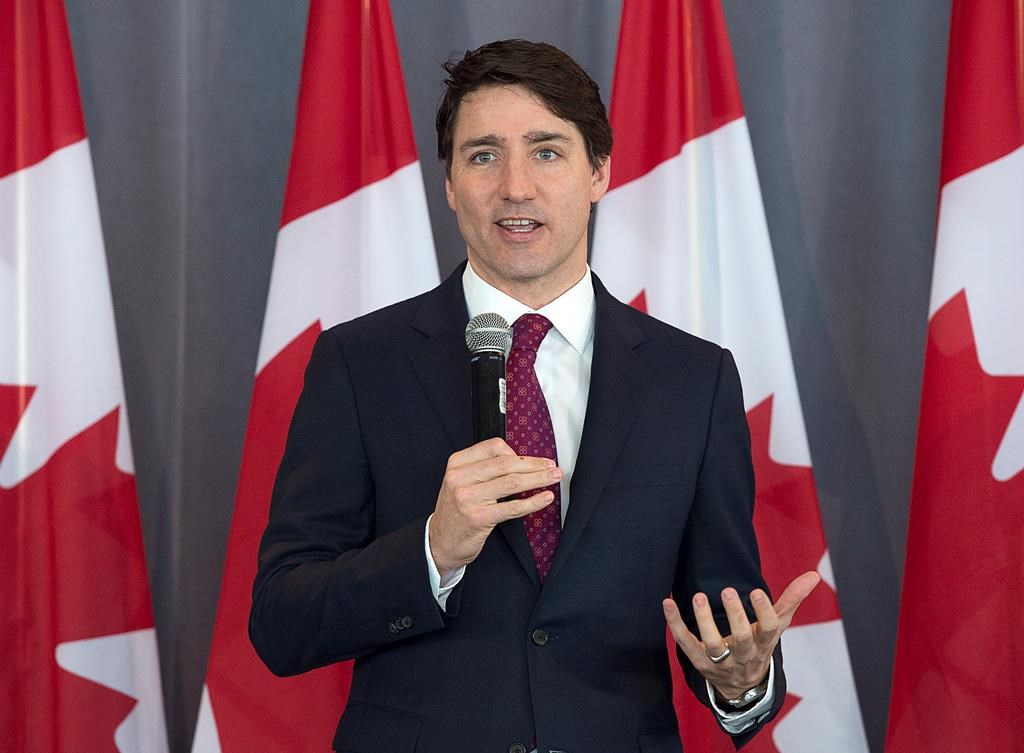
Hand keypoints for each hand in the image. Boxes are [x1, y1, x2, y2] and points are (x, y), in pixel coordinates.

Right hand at [428, 437, 561, 575]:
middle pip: (505, 463)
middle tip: (552, 466)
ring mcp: (467, 498)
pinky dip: (533, 502)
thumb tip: (521, 460)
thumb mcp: (461, 482)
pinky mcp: (478, 518)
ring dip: (538, 479)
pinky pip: (512, 507)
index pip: (493, 447)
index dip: (518, 452)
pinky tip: (545, 498)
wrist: (439, 542)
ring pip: (511, 482)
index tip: (534, 460)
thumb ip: (483, 469)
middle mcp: (460, 478)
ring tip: (553, 478)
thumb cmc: (456, 511)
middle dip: (534, 464)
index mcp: (457, 464)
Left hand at [662, 571, 820, 699]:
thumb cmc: (759, 646)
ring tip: (699, 596)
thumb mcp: (777, 626)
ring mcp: (720, 661)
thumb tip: (813, 575)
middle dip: (735, 616)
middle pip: (742, 639)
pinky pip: (685, 643)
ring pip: (712, 645)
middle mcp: (743, 655)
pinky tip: (668, 602)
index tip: (757, 591)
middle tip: (728, 590)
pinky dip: (675, 624)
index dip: (764, 612)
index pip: (769, 629)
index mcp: (764, 644)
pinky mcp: (698, 661)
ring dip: (704, 621)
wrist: (741, 686)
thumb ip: (792, 600)